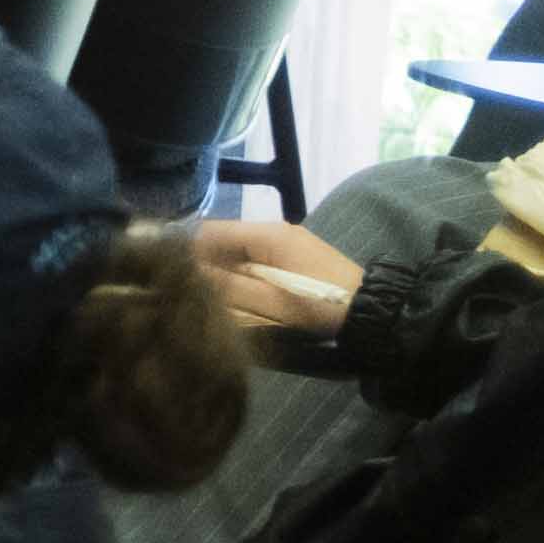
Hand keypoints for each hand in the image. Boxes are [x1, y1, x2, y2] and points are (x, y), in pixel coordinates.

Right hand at [190, 217, 366, 334]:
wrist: (373, 312)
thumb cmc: (318, 306)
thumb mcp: (270, 301)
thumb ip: (228, 286)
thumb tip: (187, 273)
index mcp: (267, 234)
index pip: (211, 231)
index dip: (186, 250)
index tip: (170, 275)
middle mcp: (275, 230)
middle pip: (224, 240)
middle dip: (204, 263)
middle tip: (187, 291)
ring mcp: (287, 242)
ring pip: (239, 251)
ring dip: (223, 271)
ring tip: (208, 296)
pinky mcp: (296, 256)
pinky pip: (256, 259)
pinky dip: (242, 274)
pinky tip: (237, 295)